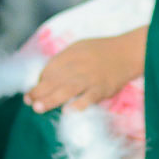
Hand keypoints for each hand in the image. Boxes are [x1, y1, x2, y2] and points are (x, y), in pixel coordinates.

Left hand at [24, 30, 146, 111]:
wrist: (128, 52)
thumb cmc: (102, 50)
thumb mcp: (80, 47)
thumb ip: (64, 60)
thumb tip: (46, 77)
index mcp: (71, 54)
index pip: (50, 69)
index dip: (40, 81)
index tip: (35, 92)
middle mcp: (79, 65)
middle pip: (54, 79)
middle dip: (39, 91)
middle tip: (29, 102)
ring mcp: (90, 78)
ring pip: (67, 89)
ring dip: (51, 99)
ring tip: (38, 108)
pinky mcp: (102, 89)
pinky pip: (89, 98)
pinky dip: (78, 104)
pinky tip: (68, 111)